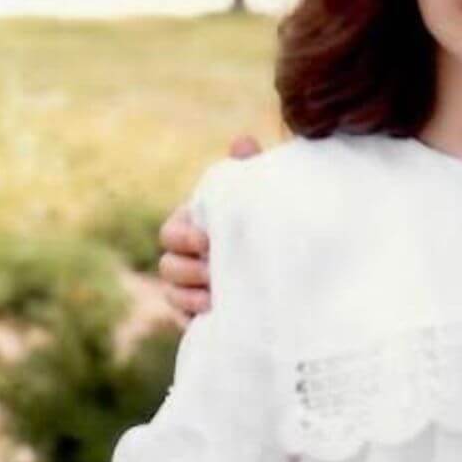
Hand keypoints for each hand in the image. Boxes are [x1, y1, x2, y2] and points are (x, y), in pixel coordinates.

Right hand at [157, 135, 261, 321]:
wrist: (293, 268)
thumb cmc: (269, 222)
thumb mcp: (260, 198)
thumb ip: (248, 172)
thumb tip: (242, 140)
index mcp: (196, 227)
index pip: (171, 232)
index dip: (183, 237)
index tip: (207, 241)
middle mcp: (188, 259)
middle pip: (167, 265)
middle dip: (187, 268)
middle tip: (212, 271)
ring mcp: (192, 288)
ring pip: (172, 292)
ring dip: (190, 294)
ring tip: (215, 296)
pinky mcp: (202, 316)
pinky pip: (185, 320)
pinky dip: (194, 317)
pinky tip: (216, 315)